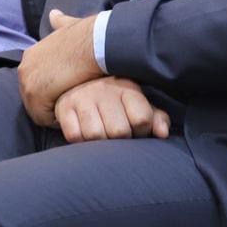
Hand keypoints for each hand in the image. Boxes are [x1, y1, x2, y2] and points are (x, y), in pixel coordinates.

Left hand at [17, 9, 102, 125]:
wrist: (93, 44)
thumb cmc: (86, 36)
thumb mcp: (68, 26)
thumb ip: (59, 22)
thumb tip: (53, 14)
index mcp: (31, 55)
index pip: (36, 81)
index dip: (51, 89)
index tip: (67, 90)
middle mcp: (24, 68)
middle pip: (33, 97)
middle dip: (50, 102)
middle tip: (71, 102)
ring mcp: (27, 83)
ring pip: (37, 109)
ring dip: (54, 112)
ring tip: (73, 110)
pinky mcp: (35, 96)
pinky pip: (43, 118)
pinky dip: (57, 120)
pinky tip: (72, 112)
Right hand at [53, 77, 170, 141]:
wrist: (77, 83)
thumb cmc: (115, 101)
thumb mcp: (137, 105)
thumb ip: (155, 118)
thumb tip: (163, 133)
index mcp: (127, 87)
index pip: (142, 119)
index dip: (142, 131)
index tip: (137, 129)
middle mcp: (104, 90)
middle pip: (119, 131)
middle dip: (121, 139)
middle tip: (118, 134)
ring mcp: (82, 97)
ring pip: (96, 136)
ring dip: (100, 142)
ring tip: (102, 134)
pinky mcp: (64, 108)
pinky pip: (74, 136)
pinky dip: (80, 140)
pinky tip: (84, 132)